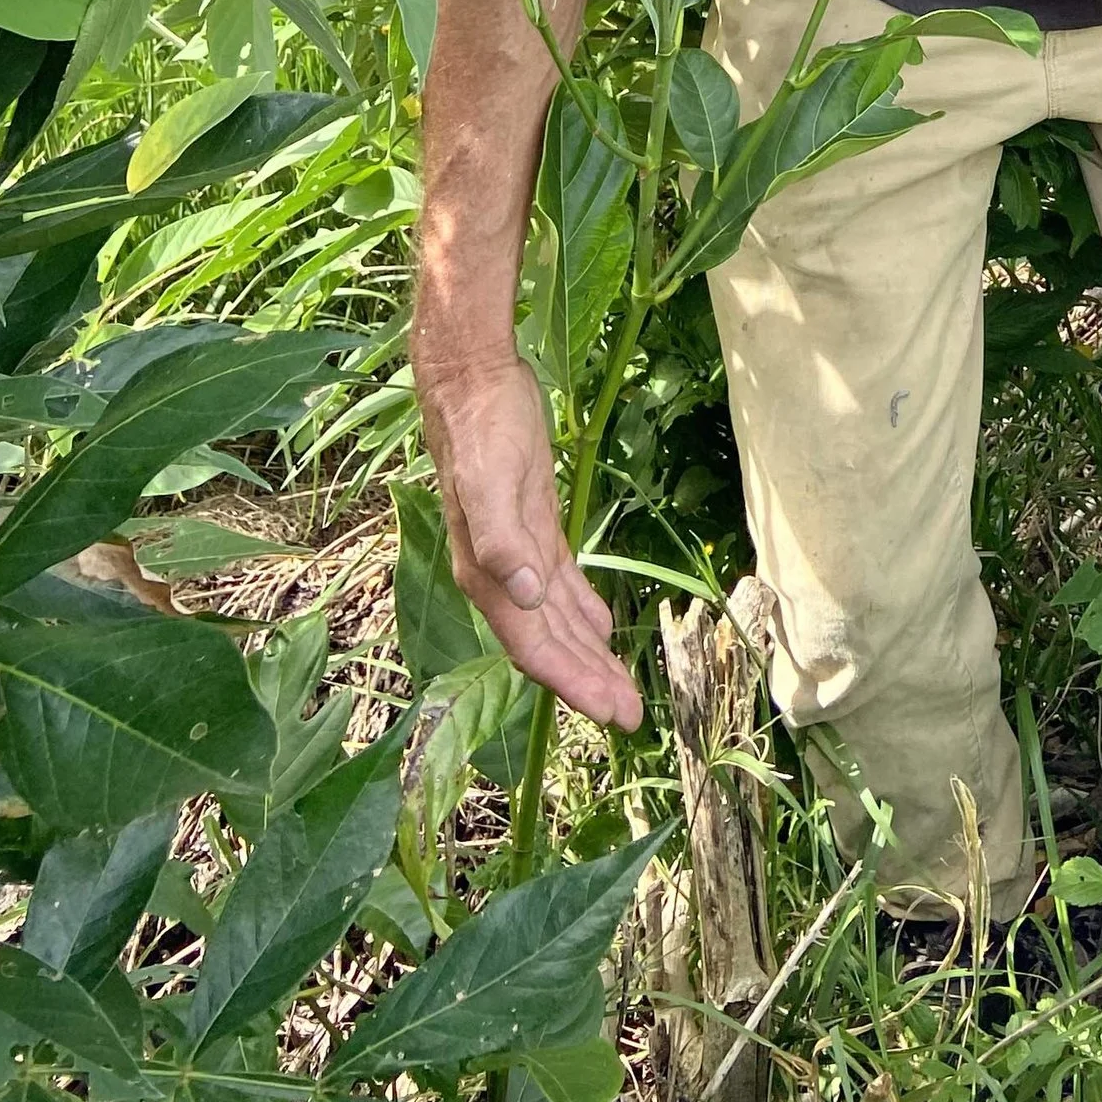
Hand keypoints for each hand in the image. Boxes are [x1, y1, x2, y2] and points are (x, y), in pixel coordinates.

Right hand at [414, 349, 641, 729]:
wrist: (471, 384)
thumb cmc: (481, 431)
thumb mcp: (491, 481)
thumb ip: (501, 541)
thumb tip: (524, 596)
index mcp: (490, 577)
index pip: (535, 648)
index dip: (573, 683)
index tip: (611, 713)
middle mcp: (502, 577)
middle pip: (550, 645)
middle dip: (589, 682)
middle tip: (631, 716)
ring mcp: (518, 554)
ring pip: (558, 621)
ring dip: (589, 656)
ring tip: (621, 688)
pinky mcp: (534, 527)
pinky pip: (561, 585)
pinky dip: (581, 611)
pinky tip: (599, 629)